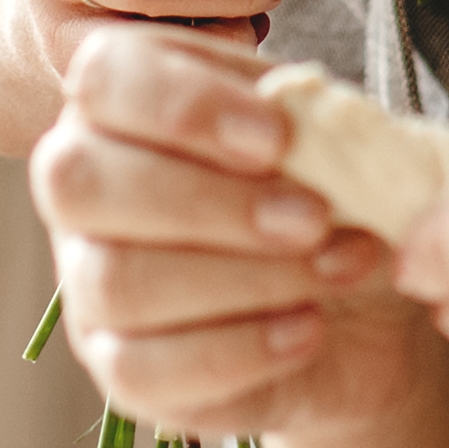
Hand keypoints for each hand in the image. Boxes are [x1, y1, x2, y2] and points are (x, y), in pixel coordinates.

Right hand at [30, 25, 433, 440]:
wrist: (368, 306)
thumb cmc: (335, 194)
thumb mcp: (339, 138)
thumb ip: (312, 117)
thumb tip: (302, 118)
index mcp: (123, 100)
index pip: (101, 80)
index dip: (183, 107)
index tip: (279, 137)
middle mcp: (83, 186)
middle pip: (80, 184)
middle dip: (208, 201)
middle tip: (315, 218)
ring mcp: (88, 283)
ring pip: (117, 281)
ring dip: (244, 279)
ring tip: (338, 269)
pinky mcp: (118, 367)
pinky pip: (143, 367)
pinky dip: (240, 351)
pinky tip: (308, 329)